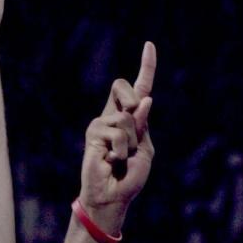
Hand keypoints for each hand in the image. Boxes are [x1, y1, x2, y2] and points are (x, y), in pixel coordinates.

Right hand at [79, 51, 155, 235]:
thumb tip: (144, 100)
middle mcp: (113, 115)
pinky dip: (121, 150)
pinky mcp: (93, 132)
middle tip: (133, 130)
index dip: (146, 66)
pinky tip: (111, 161)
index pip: (139, 87)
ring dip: (130, 143)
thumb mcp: (144, 151)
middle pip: (122, 85)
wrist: (112, 197)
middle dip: (131, 98)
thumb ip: (143, 126)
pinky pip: (117, 133)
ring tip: (121, 158)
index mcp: (131, 118)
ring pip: (125, 117)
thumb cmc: (129, 177)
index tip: (149, 45)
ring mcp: (101, 122)